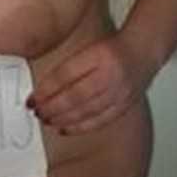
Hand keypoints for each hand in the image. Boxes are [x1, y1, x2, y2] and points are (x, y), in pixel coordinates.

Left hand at [27, 34, 157, 135]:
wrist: (143, 51)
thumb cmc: (112, 48)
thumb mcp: (88, 49)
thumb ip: (68, 66)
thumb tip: (43, 89)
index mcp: (99, 55)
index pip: (67, 74)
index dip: (47, 89)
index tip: (33, 97)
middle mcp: (111, 75)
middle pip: (75, 95)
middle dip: (52, 107)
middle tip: (37, 111)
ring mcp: (120, 92)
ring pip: (86, 110)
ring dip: (63, 118)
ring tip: (46, 120)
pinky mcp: (124, 105)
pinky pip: (100, 120)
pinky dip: (80, 127)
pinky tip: (65, 128)